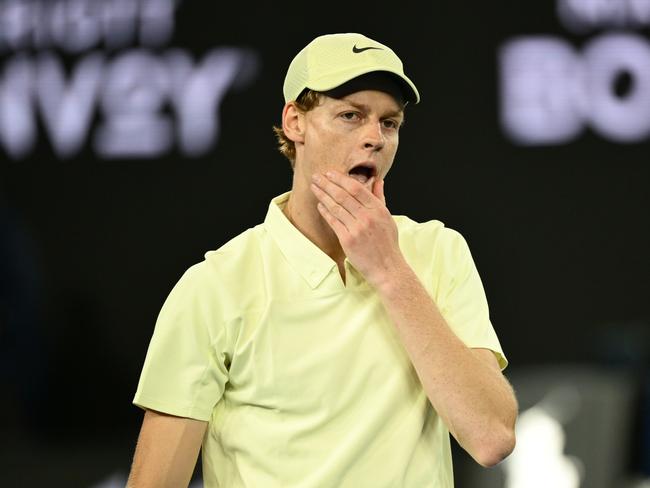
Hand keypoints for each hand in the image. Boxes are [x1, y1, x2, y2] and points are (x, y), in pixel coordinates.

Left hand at [310, 170, 405, 287]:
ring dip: (322, 196)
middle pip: (343, 195)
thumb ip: (380, 198)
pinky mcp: (348, 240)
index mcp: (378, 209)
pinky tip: (319, 205)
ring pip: (336, 207)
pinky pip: (333, 222)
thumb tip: (378, 181)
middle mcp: (367, 217)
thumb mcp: (388, 218)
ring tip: (314, 188)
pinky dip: (325, 212)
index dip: (341, 179)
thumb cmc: (387, 243)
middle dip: (327, 184)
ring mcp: (357, 228)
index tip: (330, 173)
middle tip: (316, 177)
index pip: (356, 188)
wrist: (387, 268)